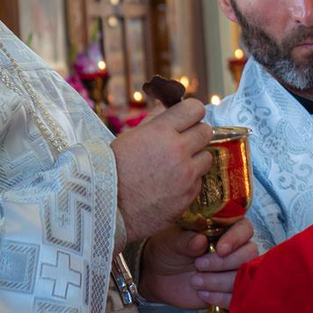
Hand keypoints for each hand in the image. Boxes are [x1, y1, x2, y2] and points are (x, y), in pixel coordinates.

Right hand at [112, 99, 212, 241]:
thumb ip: (154, 120)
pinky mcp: (189, 194)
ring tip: (177, 166)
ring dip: (196, 159)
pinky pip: (200, 180)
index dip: (192, 112)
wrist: (105, 208)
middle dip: (196, 134)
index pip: (195, 108)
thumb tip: (167, 105)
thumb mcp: (129, 137)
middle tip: (184, 142)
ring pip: (207, 156)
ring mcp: (186, 174)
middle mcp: (178, 150)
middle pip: (206, 131)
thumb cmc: (112, 171)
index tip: (188, 118)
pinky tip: (172, 184)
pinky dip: (190, 181)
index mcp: (161, 131)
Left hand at [139, 218, 258, 308]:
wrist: (156, 276)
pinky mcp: (228, 291)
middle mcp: (234, 249)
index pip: (244, 229)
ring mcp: (232, 271)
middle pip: (249, 254)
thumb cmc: (167, 250)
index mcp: (224, 229)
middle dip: (225, 263)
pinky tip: (202, 294)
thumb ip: (186, 240)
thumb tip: (200, 241)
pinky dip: (221, 298)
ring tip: (194, 281)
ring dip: (220, 281)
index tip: (220, 249)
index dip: (236, 239)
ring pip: (244, 277)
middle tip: (199, 265)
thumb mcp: (171, 241)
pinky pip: (236, 297)